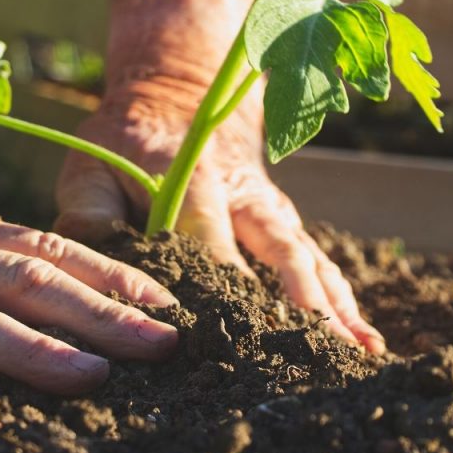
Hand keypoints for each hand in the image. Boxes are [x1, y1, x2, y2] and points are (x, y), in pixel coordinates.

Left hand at [54, 92, 385, 353]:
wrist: (181, 100)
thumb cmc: (127, 145)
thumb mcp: (92, 165)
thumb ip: (88, 213)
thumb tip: (93, 267)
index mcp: (194, 180)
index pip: (211, 238)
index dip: (224, 282)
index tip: (236, 331)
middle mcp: (246, 197)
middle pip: (281, 251)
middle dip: (303, 302)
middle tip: (321, 349)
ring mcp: (272, 212)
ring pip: (311, 260)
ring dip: (336, 306)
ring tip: (361, 352)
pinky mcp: (285, 225)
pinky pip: (320, 264)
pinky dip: (343, 302)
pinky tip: (364, 341)